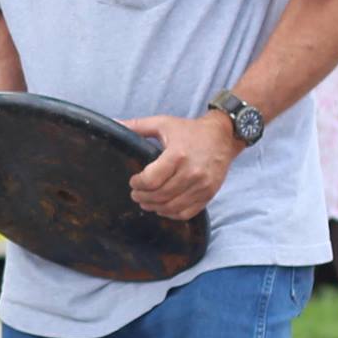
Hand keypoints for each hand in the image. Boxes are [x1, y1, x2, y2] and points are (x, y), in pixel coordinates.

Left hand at [123, 111, 238, 220]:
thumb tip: (113, 123)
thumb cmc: (190, 130)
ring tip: (146, 202)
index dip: (138, 184)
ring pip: (172, 206)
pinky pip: (187, 212)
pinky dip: (172, 214)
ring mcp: (202, 185)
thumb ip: (137, 126)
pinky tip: (163, 208)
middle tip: (135, 194)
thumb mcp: (163, 123)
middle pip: (160, 195)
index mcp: (177, 155)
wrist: (224, 136)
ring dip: (154, 207)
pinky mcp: (209, 194)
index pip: (152, 179)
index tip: (133, 181)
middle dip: (143, 197)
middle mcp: (191, 172)